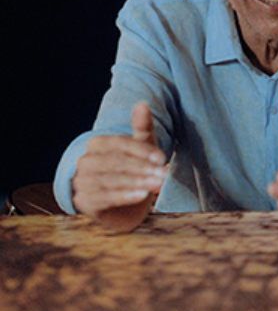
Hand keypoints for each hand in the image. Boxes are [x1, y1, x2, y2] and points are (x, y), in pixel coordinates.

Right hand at [72, 102, 165, 230]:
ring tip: (157, 184)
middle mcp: (85, 161)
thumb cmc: (134, 170)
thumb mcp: (142, 147)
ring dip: (136, 182)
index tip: (162, 158)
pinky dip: (124, 196)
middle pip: (114, 162)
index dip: (141, 150)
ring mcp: (81, 182)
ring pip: (109, 180)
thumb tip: (142, 104)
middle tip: (164, 174)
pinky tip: (142, 195)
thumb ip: (142, 127)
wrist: (124, 206)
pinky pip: (103, 198)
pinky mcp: (83, 202)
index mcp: (97, 144)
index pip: (118, 143)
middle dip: (141, 168)